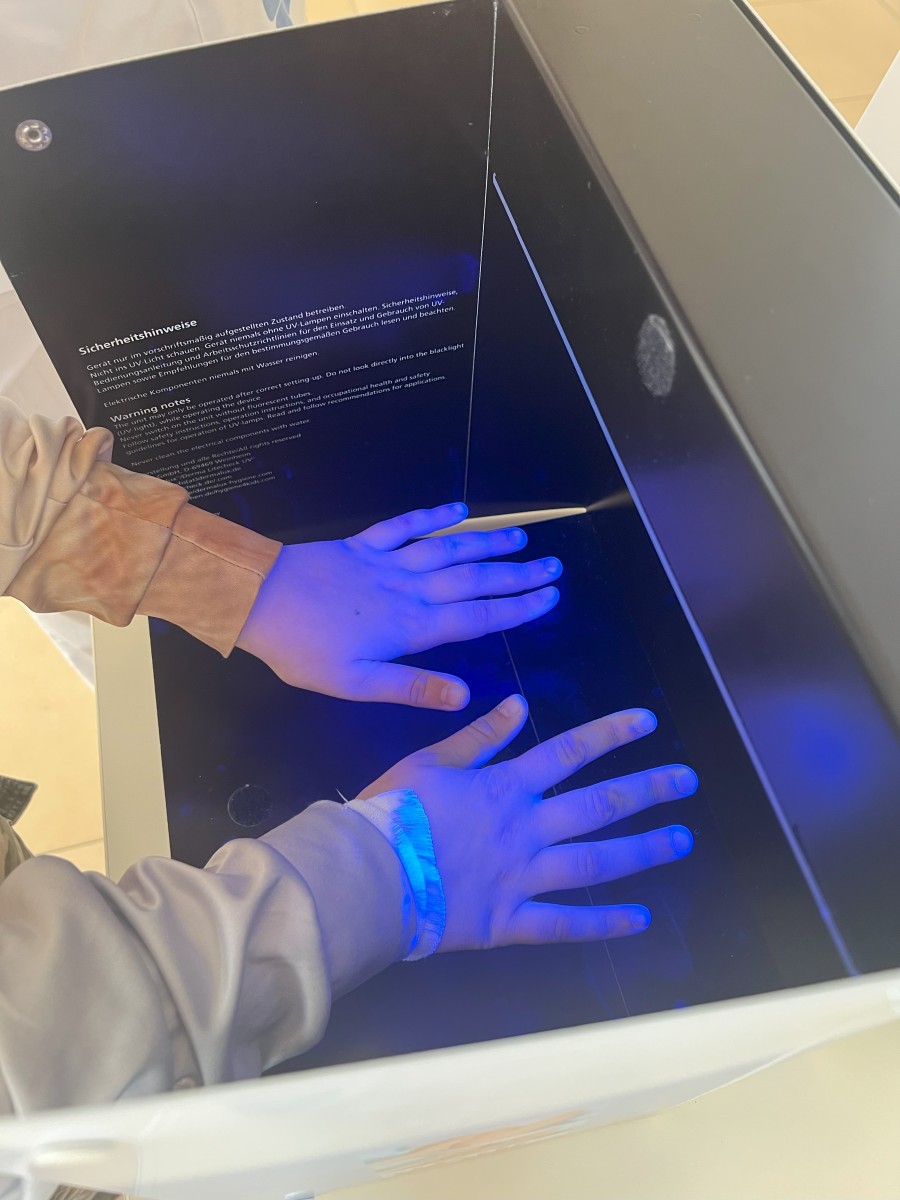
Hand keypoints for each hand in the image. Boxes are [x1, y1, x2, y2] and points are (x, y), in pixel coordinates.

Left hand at [236, 503, 560, 708]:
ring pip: (447, 549)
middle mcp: (407, 589)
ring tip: (521, 535)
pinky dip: (433, 515)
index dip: (517, 608)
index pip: (476, 618)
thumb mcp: (354, 684)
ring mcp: (386, 562)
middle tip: (554, 565)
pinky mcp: (362, 545)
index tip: (550, 598)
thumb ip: (411, 687)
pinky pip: (405, 525)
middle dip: (517, 573)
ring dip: (487, 541)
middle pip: (473, 579)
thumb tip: (466, 696)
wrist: (253, 599)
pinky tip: (458, 507)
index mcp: (410, 626)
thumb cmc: (301, 649)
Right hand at [359, 696, 696, 949]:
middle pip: (597, 805)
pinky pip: (565, 924)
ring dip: (642, 850)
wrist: (367, 875)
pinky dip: (603, 923)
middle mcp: (526, 828)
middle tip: (687, 780)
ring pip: (595, 862)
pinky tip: (640, 919)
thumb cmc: (391, 812)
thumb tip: (522, 703)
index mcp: (505, 786)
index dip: (610, 733)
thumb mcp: (429, 761)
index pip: (568, 751)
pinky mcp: (510, 921)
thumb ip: (479, 736)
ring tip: (681, 840)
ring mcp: (523, 876)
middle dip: (646, 790)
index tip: (648, 721)